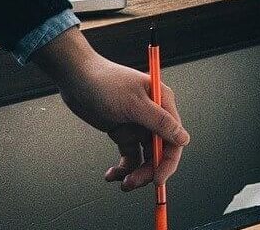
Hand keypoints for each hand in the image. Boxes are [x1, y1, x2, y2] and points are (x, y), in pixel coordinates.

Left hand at [33, 31, 188, 190]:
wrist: (75, 77)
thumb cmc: (104, 83)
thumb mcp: (133, 104)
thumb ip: (160, 122)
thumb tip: (183, 138)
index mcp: (163, 104)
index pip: (174, 139)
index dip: (168, 161)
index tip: (158, 179)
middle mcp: (154, 116)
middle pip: (160, 151)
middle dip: (149, 170)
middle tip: (133, 183)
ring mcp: (138, 125)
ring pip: (144, 157)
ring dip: (135, 172)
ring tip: (122, 182)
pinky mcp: (123, 131)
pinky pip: (129, 155)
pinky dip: (122, 167)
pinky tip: (112, 174)